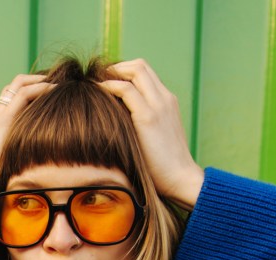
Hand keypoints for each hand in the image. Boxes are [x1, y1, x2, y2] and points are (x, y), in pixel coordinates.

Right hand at [0, 75, 53, 217]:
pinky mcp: (3, 121)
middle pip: (16, 84)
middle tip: (59, 83)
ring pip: (20, 83)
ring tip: (60, 83)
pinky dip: (41, 88)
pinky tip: (55, 90)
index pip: (14, 95)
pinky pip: (24, 94)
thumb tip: (40, 164)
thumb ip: (20, 155)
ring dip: (41, 80)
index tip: (53, 92)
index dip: (33, 89)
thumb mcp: (9, 162)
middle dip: (38, 79)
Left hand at [99, 59, 203, 209]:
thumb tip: (115, 125)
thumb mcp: (153, 138)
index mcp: (167, 102)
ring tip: (94, 86)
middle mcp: (164, 98)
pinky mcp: (149, 117)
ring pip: (135, 70)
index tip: (105, 83)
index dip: (123, 72)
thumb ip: (140, 125)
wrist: (181, 179)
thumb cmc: (163, 166)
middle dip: (116, 68)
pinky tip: (97, 96)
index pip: (145, 73)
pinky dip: (109, 87)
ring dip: (112, 73)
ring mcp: (158, 105)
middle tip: (97, 81)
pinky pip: (125, 89)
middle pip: (140, 65)